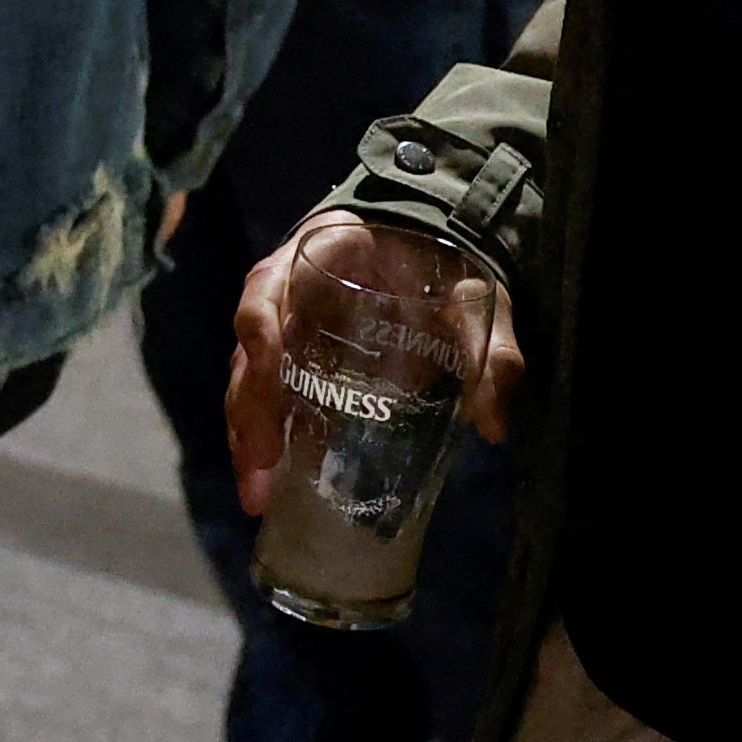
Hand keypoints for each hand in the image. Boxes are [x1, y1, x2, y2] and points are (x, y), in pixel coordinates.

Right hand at [225, 209, 526, 509]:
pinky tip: (274, 482)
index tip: (268, 369)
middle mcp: (288, 287)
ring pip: (248, 377)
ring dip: (248, 435)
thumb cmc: (443, 262)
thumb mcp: (475, 294)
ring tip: (257, 494)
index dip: (262, 330)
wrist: (430, 246)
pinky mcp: (294, 355)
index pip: (270, 286)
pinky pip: (269, 394)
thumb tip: (494, 425)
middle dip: (249, 410)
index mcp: (322, 252)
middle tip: (260, 469)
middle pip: (248, 345)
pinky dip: (268, 436)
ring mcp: (286, 323)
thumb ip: (491, 347)